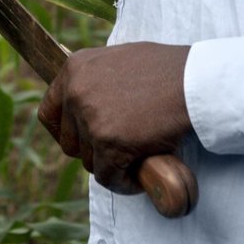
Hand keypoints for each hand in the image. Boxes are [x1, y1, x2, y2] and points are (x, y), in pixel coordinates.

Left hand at [38, 43, 191, 194]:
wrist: (196, 82)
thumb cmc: (166, 71)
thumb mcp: (119, 61)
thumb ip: (96, 80)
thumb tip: (85, 104)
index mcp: (75, 68)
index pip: (48, 113)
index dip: (64, 132)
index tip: (81, 142)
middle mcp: (76, 91)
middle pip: (69, 142)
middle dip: (94, 150)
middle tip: (121, 148)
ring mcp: (90, 117)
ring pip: (89, 161)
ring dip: (112, 165)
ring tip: (137, 155)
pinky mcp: (108, 142)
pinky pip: (108, 177)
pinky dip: (125, 182)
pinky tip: (141, 173)